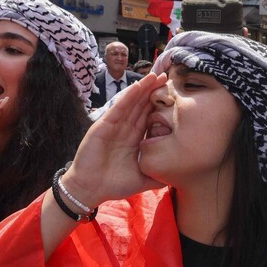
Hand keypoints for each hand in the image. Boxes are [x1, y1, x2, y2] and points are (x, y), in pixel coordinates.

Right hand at [62, 73, 166, 205]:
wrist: (89, 190)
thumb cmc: (113, 185)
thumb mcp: (142, 180)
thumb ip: (158, 176)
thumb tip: (177, 178)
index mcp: (134, 140)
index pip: (149, 118)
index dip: (160, 106)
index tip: (175, 95)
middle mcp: (125, 129)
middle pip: (142, 106)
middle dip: (154, 91)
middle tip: (168, 77)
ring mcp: (114, 126)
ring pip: (131, 103)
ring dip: (143, 89)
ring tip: (155, 76)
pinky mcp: (103, 126)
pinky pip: (118, 108)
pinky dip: (128, 97)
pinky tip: (137, 86)